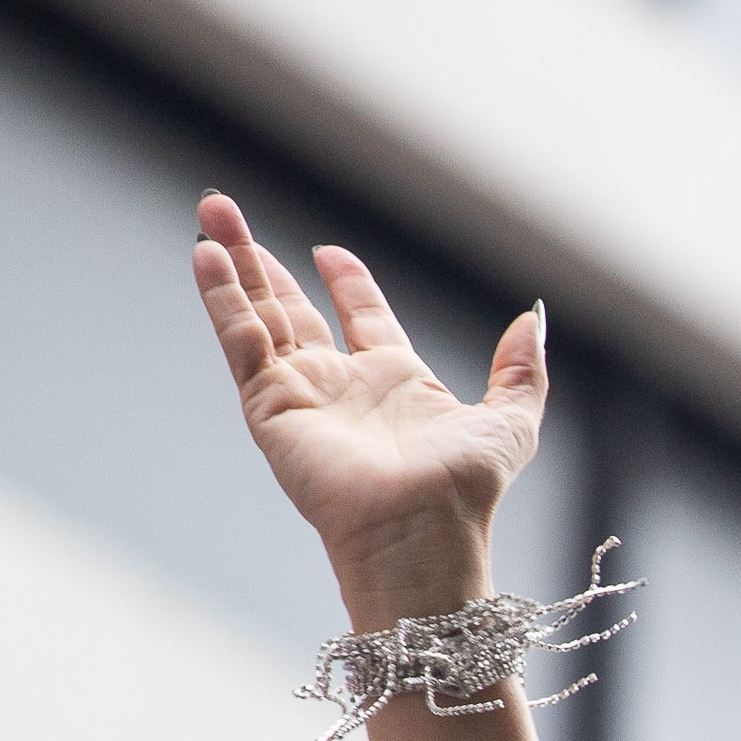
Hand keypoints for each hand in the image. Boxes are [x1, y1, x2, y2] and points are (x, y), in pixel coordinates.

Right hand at [191, 192, 544, 618]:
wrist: (422, 529)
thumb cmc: (465, 489)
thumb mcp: (511, 420)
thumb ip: (521, 369)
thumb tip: (533, 317)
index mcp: (395, 381)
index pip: (362, 318)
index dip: (348, 282)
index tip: (331, 252)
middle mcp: (343, 385)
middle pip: (293, 308)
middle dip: (264, 261)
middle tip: (235, 212)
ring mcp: (302, 395)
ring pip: (257, 316)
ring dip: (234, 265)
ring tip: (212, 211)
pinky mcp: (271, 406)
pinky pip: (241, 341)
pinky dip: (222, 298)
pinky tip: (207, 257)